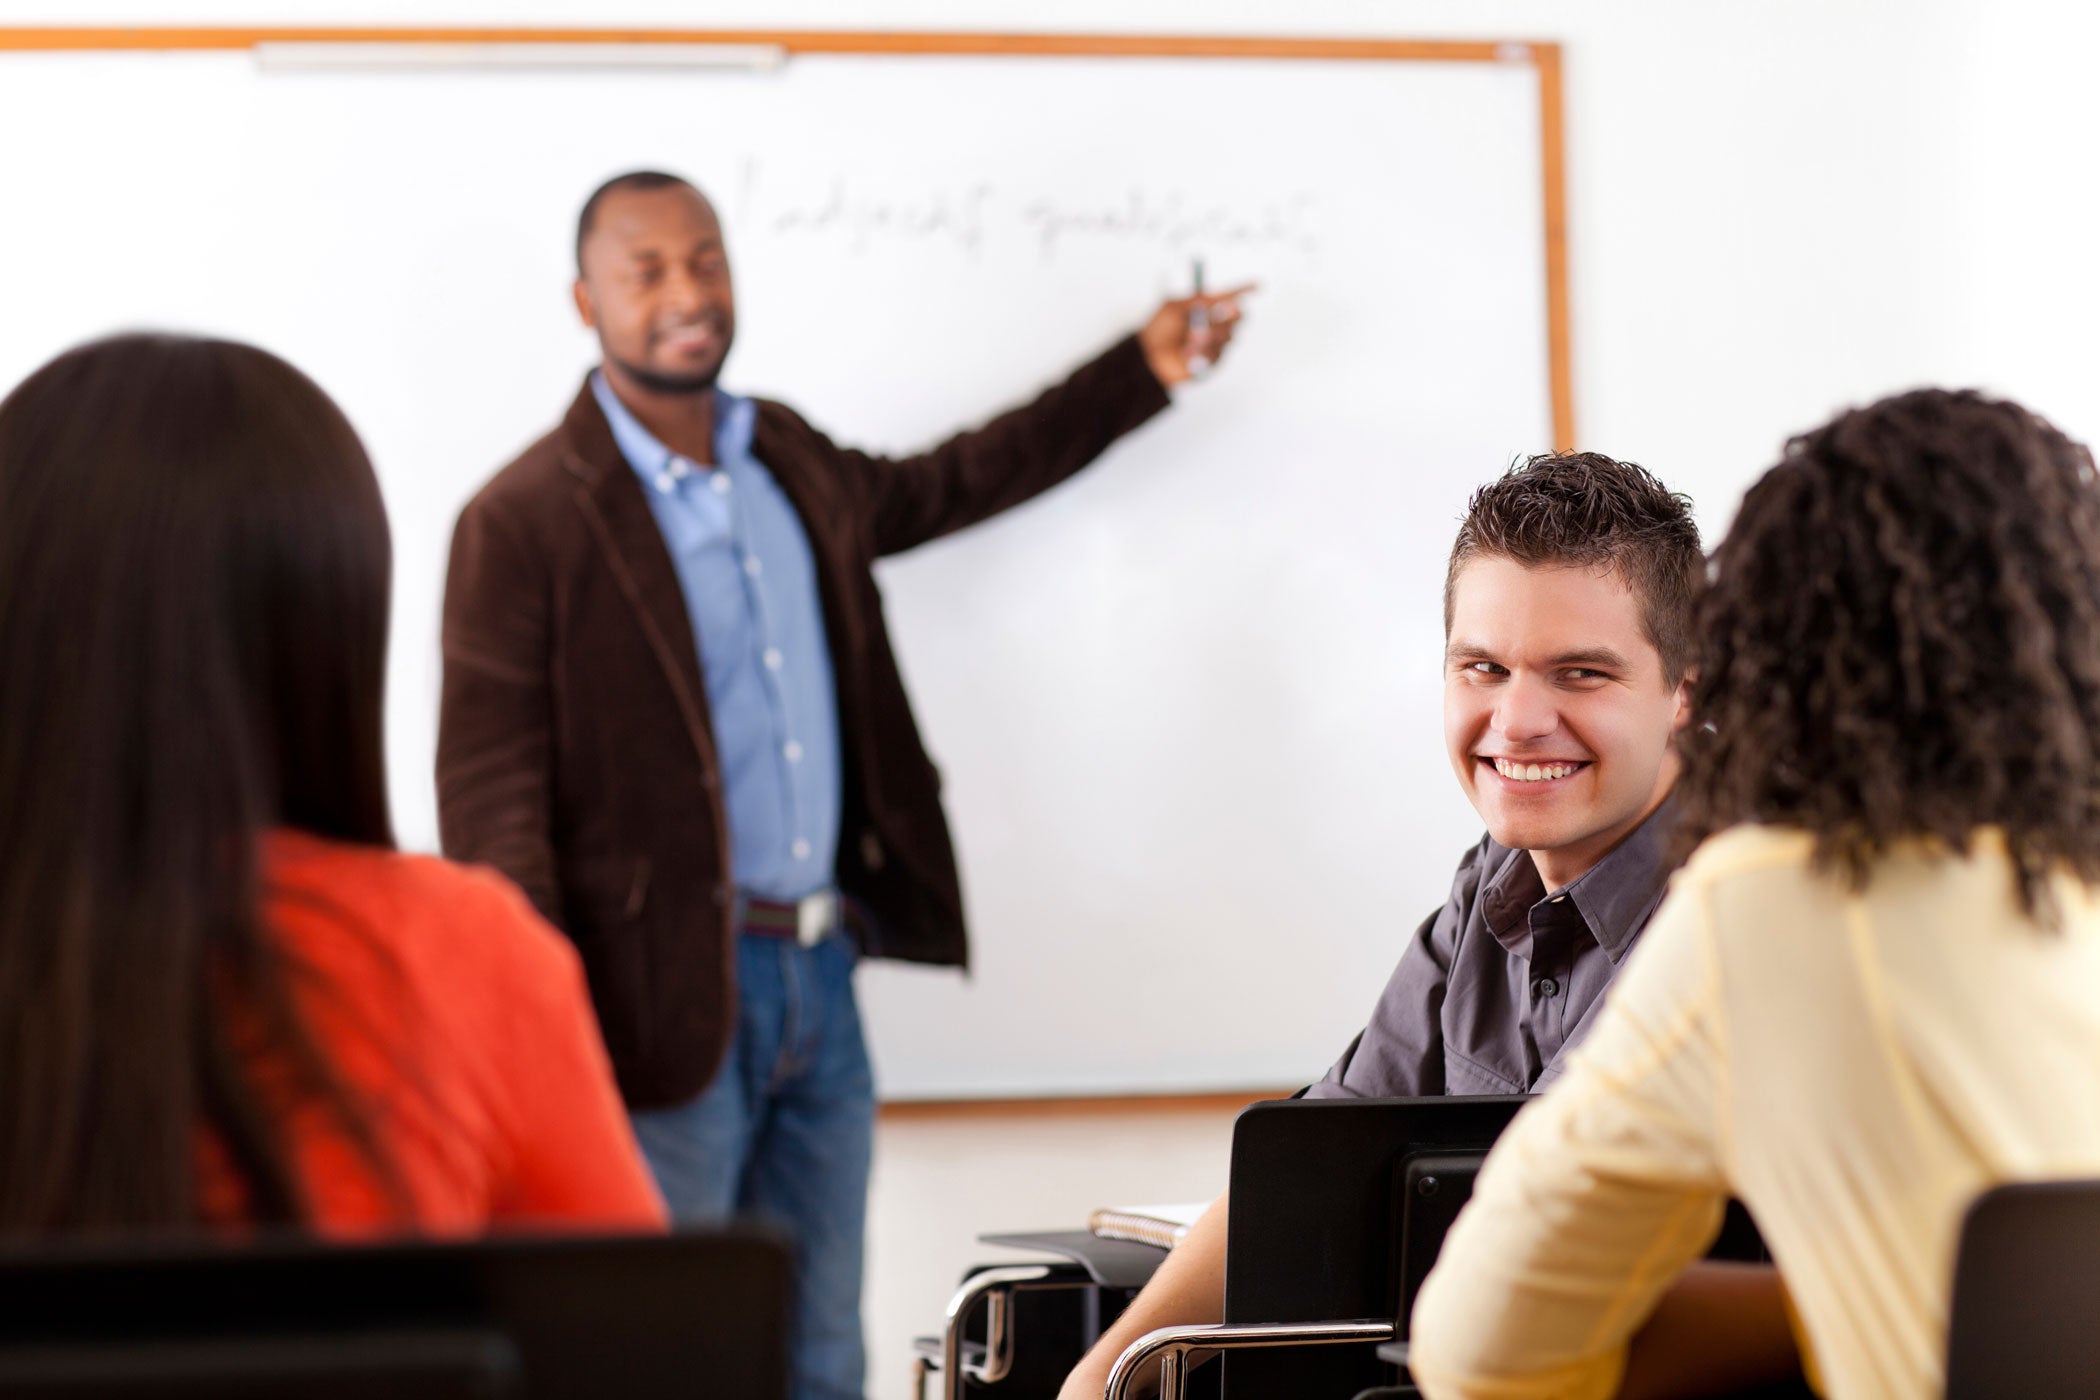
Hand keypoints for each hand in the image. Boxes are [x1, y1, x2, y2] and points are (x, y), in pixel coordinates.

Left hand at [1138, 284, 1253, 386]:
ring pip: (1230, 335)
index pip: (1229, 297)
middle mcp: (1212, 324)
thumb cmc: (1157, 331)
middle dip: (1231, 313)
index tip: (1257, 285)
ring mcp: (1214, 343)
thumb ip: (1199, 299)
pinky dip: (1205, 350)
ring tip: (1191, 338)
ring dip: (1211, 335)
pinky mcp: (1212, 360)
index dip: (1244, 290)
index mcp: (1204, 307)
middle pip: (1238, 316)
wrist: (1148, 358)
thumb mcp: (1175, 307)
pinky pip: (1219, 352)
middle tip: (1223, 311)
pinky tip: (1188, 352)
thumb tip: (1222, 295)